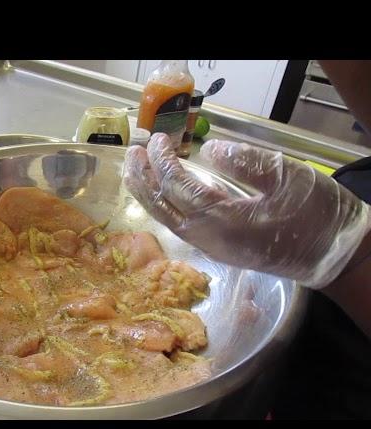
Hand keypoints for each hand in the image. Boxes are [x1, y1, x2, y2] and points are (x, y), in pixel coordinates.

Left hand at [123, 133, 370, 288]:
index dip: (164, 162)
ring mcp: (211, 247)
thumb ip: (246, 163)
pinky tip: (162, 194)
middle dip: (144, 179)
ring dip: (148, 194)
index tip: (159, 139)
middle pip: (163, 208)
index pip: (180, 188)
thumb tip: (207, 151)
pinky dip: (164, 207)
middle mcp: (209, 237)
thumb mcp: (287, 179)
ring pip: (167, 220)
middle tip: (132, 153)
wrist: (331, 256)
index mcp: (224, 219)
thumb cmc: (315, 215)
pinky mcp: (218, 249)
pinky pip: (179, 226)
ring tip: (135, 170)